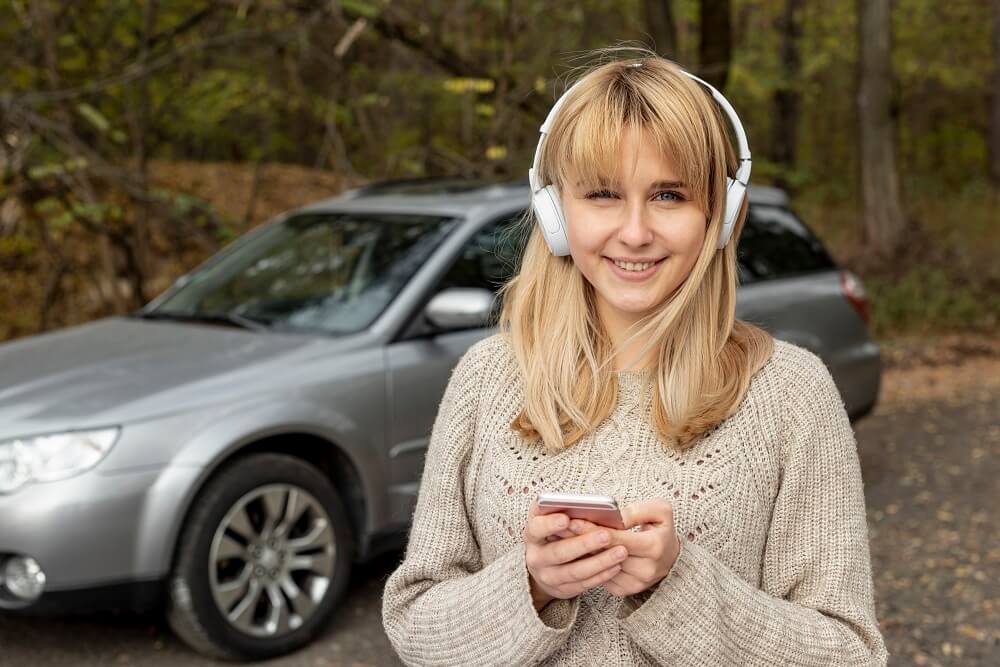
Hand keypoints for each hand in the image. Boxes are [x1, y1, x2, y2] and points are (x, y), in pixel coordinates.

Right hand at [523, 501, 628, 610]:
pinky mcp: (562, 590)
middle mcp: (536, 557)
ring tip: (621, 552)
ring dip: (600, 562)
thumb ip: (563, 510)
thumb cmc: (553, 533)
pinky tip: (616, 566)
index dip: (550, 524)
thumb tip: (596, 506)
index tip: (566, 519)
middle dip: (584, 544)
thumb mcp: (550, 519)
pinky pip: (584, 584)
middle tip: (606, 535)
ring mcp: (548, 576)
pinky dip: (602, 575)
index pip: (537, 528)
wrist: (543, 565)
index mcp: (532, 534)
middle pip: (559, 552)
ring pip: (574, 572)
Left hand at [566, 499, 680, 597]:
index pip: (616, 538)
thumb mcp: (660, 511)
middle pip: (604, 554)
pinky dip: (587, 564)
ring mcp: (635, 583)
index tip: (571, 520)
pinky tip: (574, 552)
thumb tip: (614, 516)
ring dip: (579, 554)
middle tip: (558, 528)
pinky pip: (601, 577)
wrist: (672, 558)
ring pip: (599, 567)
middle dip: (579, 540)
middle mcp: (645, 570)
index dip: (592, 529)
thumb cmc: (663, 529)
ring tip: (560, 538)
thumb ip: (637, 511)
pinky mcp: (625, 590)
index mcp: (653, 547)